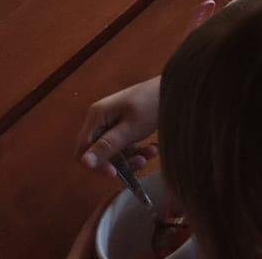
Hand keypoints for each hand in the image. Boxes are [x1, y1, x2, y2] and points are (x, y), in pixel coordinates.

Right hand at [77, 0, 216, 174]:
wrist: (178, 87)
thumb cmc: (152, 104)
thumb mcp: (130, 128)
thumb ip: (107, 146)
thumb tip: (83, 163)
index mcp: (98, 116)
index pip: (83, 149)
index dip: (95, 164)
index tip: (113, 173)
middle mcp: (102, 119)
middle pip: (99, 152)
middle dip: (119, 162)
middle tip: (139, 164)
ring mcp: (115, 121)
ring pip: (114, 151)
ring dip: (131, 157)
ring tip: (149, 155)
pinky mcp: (127, 125)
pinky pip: (126, 145)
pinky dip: (137, 150)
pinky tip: (152, 150)